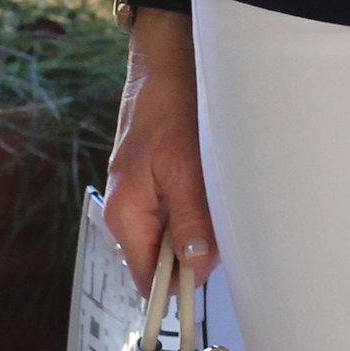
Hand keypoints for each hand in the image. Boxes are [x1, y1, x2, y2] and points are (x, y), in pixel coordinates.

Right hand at [102, 9, 217, 291]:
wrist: (167, 62)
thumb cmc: (168, 106)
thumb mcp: (184, 169)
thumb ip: (189, 221)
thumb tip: (193, 267)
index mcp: (126, 214)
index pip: (146, 279)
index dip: (177, 288)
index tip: (206, 288)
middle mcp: (129, 211)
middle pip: (163, 260)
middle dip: (196, 254)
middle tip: (223, 231)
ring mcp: (143, 197)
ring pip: (176, 236)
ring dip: (201, 228)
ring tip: (218, 199)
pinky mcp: (158, 182)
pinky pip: (180, 213)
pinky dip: (200, 209)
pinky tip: (213, 188)